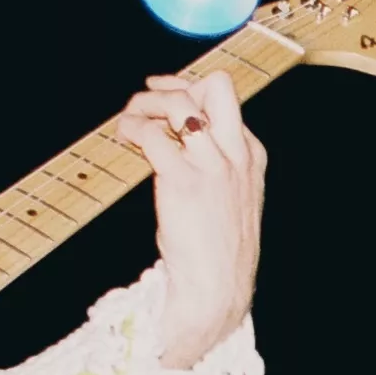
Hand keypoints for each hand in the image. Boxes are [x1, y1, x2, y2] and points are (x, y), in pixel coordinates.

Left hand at [115, 70, 266, 367]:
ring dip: (146, 103)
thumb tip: (176, 140)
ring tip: (128, 120)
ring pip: (181, 104)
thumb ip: (217, 166)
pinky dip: (132, 128)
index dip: (189, 91)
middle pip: (216, 87)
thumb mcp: (233, 200)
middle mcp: (235, 154)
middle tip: (148, 100)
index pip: (225, 100)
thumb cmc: (219, 253)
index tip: (162, 95)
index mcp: (251, 156)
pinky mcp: (184, 183)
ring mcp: (212, 167)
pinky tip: (123, 138)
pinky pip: (153, 135)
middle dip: (177, 85)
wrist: (218, 290)